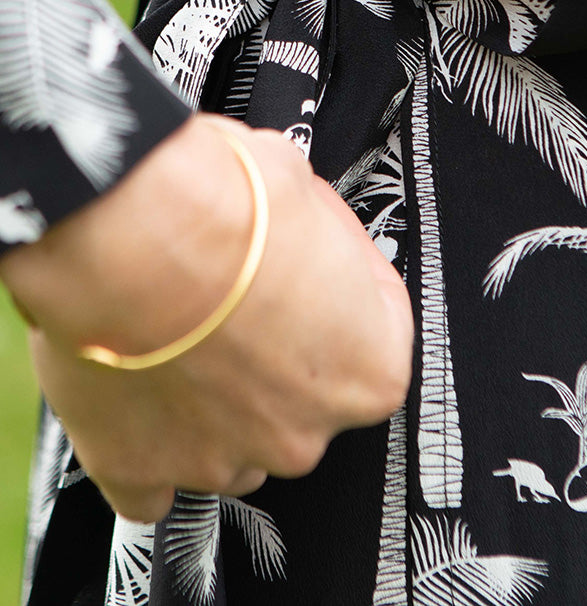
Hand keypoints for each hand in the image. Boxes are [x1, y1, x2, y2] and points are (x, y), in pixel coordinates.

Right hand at [0, 115, 412, 521]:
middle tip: (234, 291)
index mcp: (368, 367)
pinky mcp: (138, 469)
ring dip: (212, 400)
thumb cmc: (227, 203)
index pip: (376, 335)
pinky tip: (135, 394)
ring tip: (175, 330)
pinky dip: (143, 446)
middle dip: (273, 352)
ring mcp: (221, 458)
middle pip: (302, 400)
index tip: (310, 260)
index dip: (341, 286)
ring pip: (231, 443)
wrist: (129, 229)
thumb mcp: (301, 185)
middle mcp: (304, 431)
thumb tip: (294, 223)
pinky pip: (149, 482)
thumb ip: (311, 234)